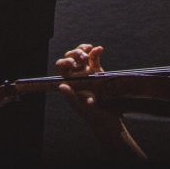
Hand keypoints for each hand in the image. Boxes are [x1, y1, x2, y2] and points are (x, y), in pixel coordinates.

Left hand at [56, 43, 146, 158]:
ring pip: (81, 55)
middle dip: (75, 54)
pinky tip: (100, 49)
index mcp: (69, 82)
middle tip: (83, 57)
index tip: (73, 64)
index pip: (62, 68)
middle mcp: (76, 75)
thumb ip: (71, 97)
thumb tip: (62, 86)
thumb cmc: (92, 115)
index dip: (65, 62)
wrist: (108, 119)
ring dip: (83, 49)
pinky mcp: (98, 71)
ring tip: (89, 49)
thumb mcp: (81, 108)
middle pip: (70, 57)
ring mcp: (87, 72)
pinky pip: (94, 57)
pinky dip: (96, 52)